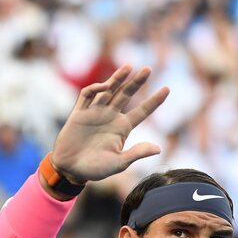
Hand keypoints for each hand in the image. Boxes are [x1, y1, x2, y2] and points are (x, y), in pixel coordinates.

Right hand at [50, 65, 168, 183]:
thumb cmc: (95, 169)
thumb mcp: (119, 163)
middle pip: (127, 95)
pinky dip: (95, 88)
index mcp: (122, 128)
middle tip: (148, 69)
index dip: (154, 100)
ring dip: (118, 78)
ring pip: (109, 90)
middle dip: (137, 82)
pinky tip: (105, 86)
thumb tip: (159, 148)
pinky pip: (87, 95)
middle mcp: (111, 117)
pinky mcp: (80, 113)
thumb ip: (136, 153)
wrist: (70, 170)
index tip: (167, 89)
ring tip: (129, 67)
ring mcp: (95, 113)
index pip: (142, 111)